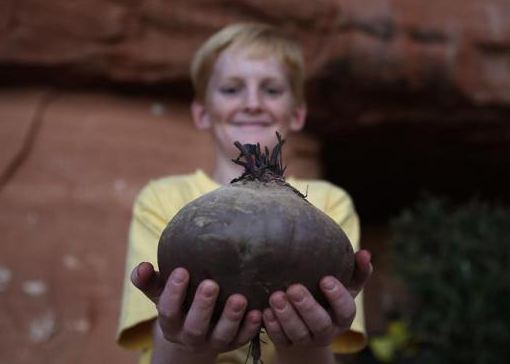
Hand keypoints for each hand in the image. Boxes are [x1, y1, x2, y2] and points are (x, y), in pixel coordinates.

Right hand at [131, 263, 261, 354]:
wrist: (194, 328)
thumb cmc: (178, 300)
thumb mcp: (161, 292)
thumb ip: (149, 280)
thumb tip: (141, 267)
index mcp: (171, 323)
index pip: (168, 311)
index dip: (174, 293)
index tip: (182, 271)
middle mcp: (190, 336)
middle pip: (195, 327)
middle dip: (203, 306)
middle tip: (211, 284)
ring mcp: (212, 341)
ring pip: (221, 335)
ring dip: (231, 318)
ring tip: (240, 299)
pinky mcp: (232, 343)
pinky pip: (242, 339)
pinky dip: (250, 328)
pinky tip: (258, 312)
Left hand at [263, 249, 372, 347]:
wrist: (308, 319)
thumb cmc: (328, 293)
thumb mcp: (345, 283)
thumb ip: (358, 269)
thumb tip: (365, 253)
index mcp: (343, 316)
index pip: (346, 310)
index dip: (337, 297)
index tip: (325, 279)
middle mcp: (327, 331)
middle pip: (320, 325)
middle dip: (306, 307)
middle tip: (293, 288)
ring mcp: (307, 340)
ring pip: (298, 334)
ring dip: (286, 316)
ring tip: (275, 297)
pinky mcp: (288, 343)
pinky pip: (280, 339)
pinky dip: (272, 327)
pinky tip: (264, 312)